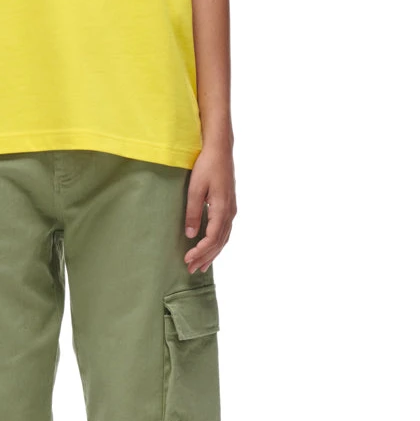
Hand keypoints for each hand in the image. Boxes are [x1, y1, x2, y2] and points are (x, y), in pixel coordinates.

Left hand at [183, 146, 236, 272]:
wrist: (220, 150)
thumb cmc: (206, 166)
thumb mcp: (195, 189)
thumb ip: (193, 212)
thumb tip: (191, 235)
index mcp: (223, 209)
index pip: (212, 238)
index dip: (200, 251)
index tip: (187, 259)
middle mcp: (230, 212)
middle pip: (219, 242)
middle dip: (205, 257)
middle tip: (191, 270)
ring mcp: (232, 209)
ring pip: (224, 238)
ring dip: (212, 253)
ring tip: (201, 266)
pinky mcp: (229, 206)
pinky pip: (225, 231)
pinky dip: (218, 243)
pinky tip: (211, 248)